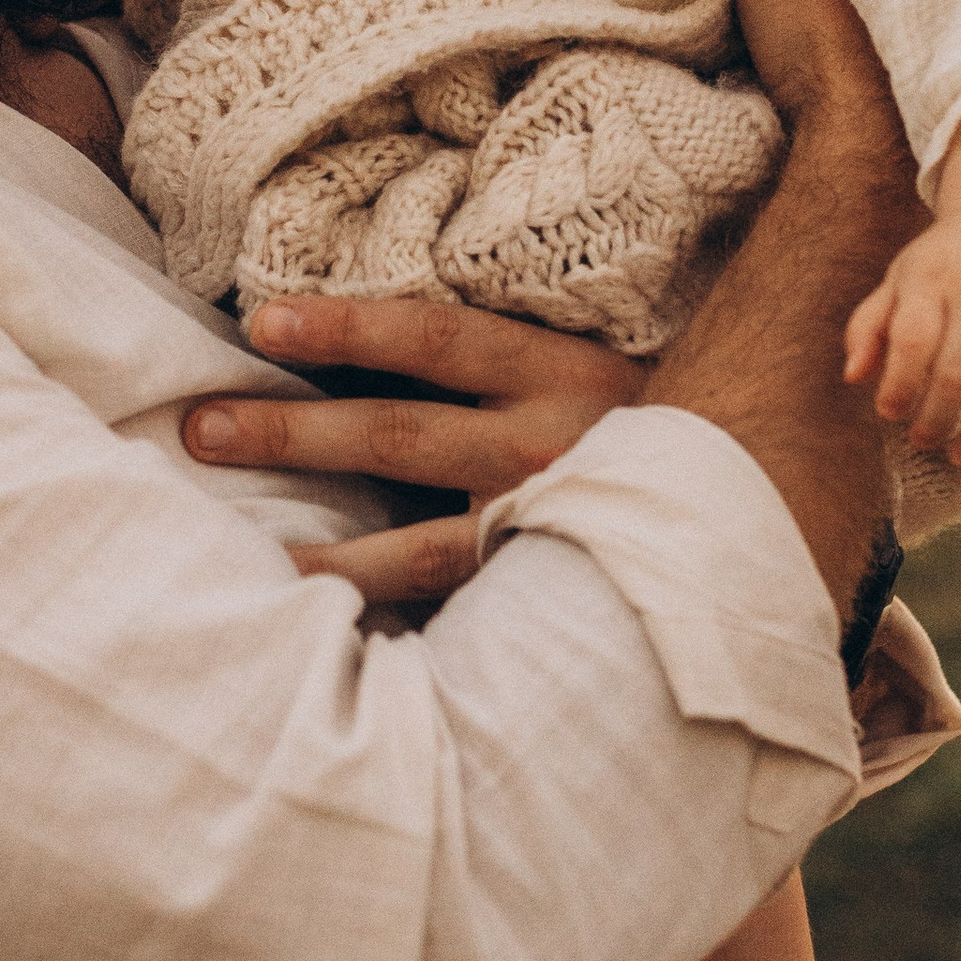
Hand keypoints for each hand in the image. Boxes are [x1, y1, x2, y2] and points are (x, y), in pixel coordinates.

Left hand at [184, 294, 643, 613]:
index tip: (265, 320)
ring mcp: (547, 531)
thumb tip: (376, 320)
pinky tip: (329, 640)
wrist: (757, 494)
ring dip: (328, 554)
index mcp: (558, 370)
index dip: (348, 328)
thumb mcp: (590, 355)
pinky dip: (394, 623)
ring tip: (249, 558)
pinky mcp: (550, 594)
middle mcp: (549, 448)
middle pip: (399, 437)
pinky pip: (459, 614)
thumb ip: (501, 346)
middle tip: (203, 428)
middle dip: (295, 432)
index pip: (435, 338)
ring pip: (419, 549)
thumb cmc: (650, 411)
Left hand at [844, 215, 960, 463]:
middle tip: (922, 440)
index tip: (889, 411)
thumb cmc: (940, 268)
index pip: (913, 340)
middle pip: (955, 373)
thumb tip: (852, 376)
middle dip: (935, 419)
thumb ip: (869, 326)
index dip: (899, 384)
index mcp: (931, 280)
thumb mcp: (898, 281)